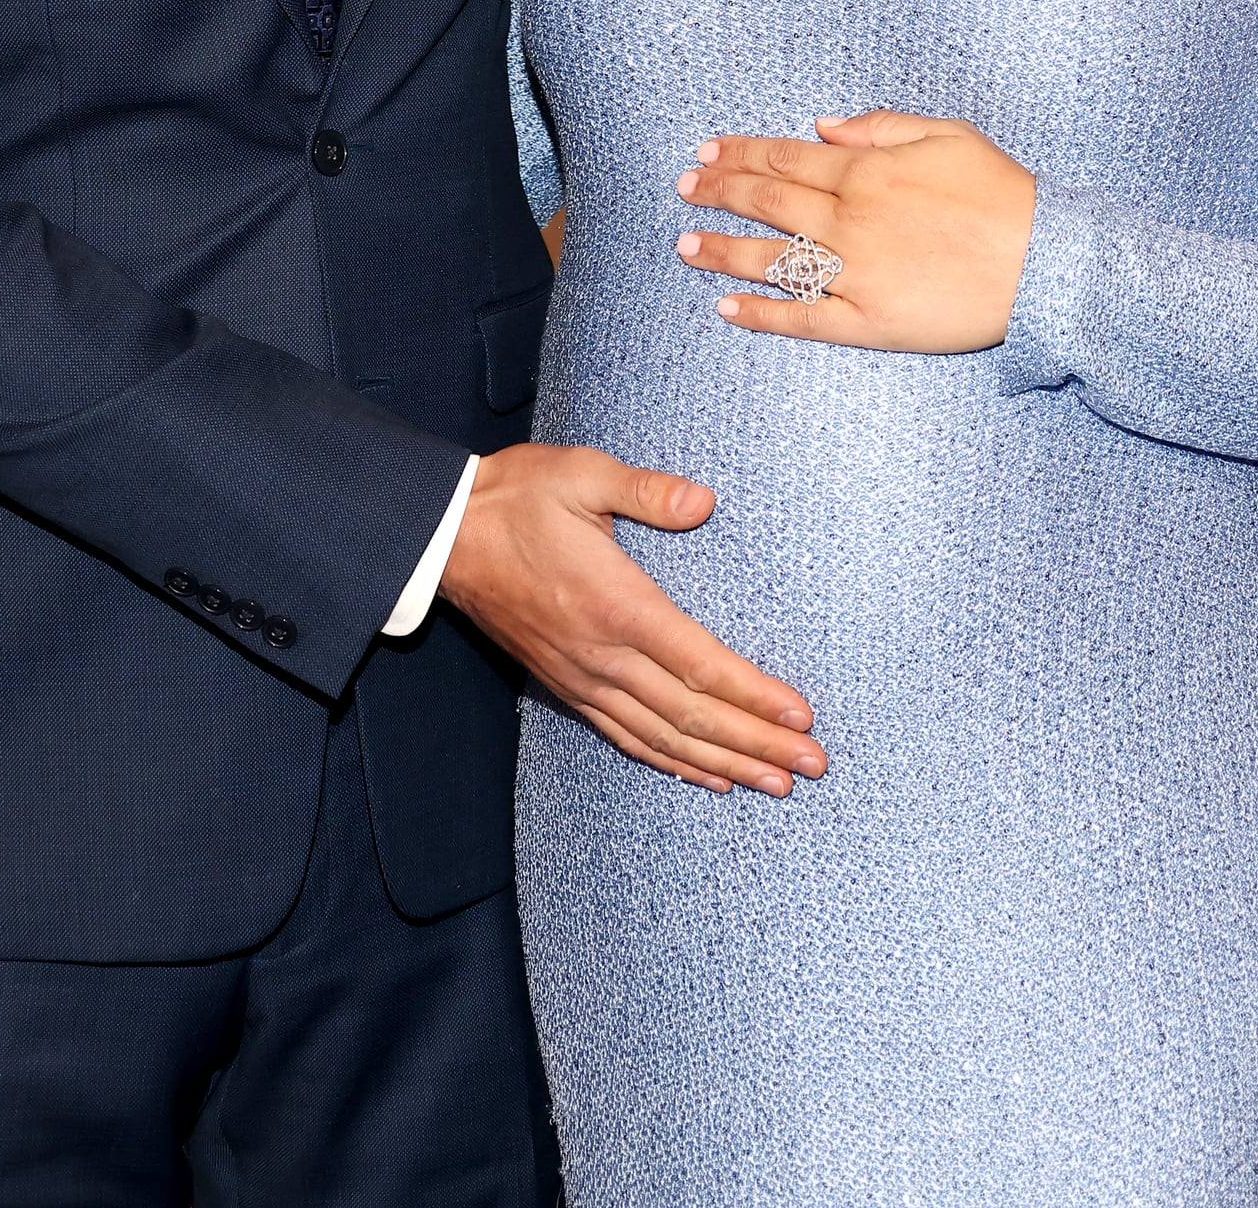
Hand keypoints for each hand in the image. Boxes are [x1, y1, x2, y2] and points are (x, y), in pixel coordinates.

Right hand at [439, 442, 827, 795]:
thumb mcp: (582, 473)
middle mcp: (602, 655)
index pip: (700, 665)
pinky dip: (671, 763)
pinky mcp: (566, 686)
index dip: (754, 696)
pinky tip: (706, 775)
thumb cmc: (519, 496)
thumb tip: (704, 502)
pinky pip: (626, 736)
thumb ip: (646, 490)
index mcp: (615, 604)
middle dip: (757, 744)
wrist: (445, 536)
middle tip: (812, 768)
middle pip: (692, 716)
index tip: (801, 718)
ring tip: (775, 785)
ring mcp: (582, 678)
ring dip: (724, 763)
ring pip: (664, 738)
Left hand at [674, 108, 1035, 352]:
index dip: (739, 154)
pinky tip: (727, 308)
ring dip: (722, 250)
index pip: (784, 160)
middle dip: (718, 192)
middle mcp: (850, 220)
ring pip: (772, 260)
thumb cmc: (1001, 194)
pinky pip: (804, 318)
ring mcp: (856, 274)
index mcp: (866, 171)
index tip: (705, 152)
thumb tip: (821, 127)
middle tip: (683, 188)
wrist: (1045, 263)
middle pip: (767, 203)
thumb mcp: (947, 133)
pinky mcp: (870, 322)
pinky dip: (762, 314)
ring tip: (684, 245)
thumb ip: (879, 126)